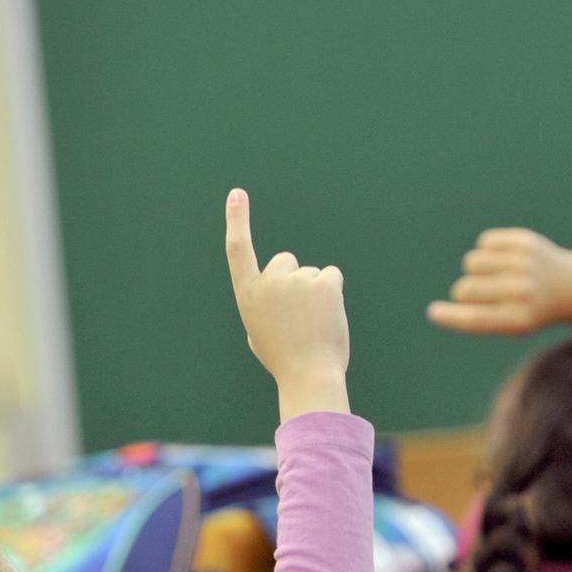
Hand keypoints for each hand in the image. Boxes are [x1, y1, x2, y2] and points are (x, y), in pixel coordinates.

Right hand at [224, 189, 350, 418]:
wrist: (309, 377)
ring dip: (316, 293)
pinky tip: (328, 316)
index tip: (237, 194)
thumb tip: (274, 297)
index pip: (238, 250)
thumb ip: (263, 307)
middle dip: (296, 280)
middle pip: (287, 261)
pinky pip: (331, 276)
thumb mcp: (260, 334)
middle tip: (300, 316)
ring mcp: (296, 281)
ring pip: (312, 273)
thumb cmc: (285, 360)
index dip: (237, 220)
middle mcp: (268, 282)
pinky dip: (334, 294)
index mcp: (248, 296)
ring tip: (314, 324)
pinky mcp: (323, 283)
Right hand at [426, 228, 571, 336]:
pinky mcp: (525, 242)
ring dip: (475, 269)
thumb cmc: (529, 310)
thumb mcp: (508, 324)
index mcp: (519, 319)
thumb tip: (434, 311)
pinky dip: (487, 251)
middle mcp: (523, 291)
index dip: (449, 316)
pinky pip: (484, 242)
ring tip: (494, 275)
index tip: (433, 311)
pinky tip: (505, 259)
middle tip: (480, 294)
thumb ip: (474, 320)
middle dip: (463, 292)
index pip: (474, 319)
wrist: (570, 287)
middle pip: (467, 289)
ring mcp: (525, 264)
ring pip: (472, 262)